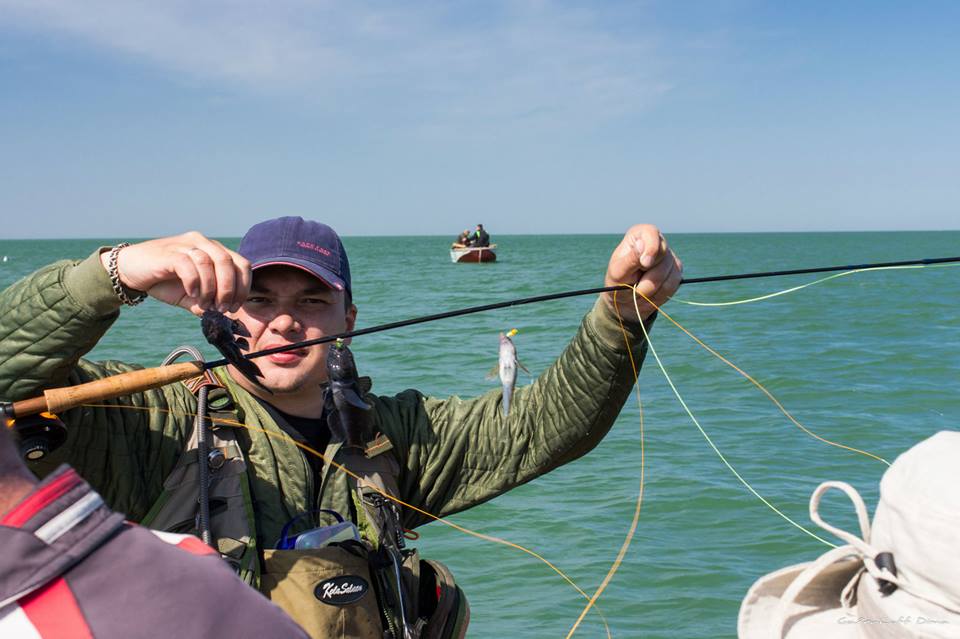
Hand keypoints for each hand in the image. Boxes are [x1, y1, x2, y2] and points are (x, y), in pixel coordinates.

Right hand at [100, 232, 251, 314]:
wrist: (131, 270)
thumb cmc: (163, 281)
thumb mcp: (190, 296)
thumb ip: (206, 303)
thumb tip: (222, 316)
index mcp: (214, 251)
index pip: (241, 264)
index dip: (243, 287)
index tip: (234, 308)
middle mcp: (203, 243)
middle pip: (229, 262)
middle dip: (229, 289)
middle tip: (221, 308)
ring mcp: (186, 244)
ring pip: (210, 262)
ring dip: (211, 288)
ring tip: (204, 304)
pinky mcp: (170, 252)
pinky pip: (188, 264)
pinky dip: (194, 282)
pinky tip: (191, 294)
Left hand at [603, 224, 681, 321]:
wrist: (625, 299)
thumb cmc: (617, 282)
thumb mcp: (618, 272)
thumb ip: (630, 259)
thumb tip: (641, 243)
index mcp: (639, 235)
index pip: (651, 233)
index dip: (651, 248)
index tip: (645, 264)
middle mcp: (657, 242)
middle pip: (663, 255)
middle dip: (649, 276)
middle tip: (634, 284)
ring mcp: (669, 256)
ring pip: (670, 272)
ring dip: (652, 288)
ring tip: (639, 290)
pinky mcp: (676, 271)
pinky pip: (674, 283)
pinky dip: (660, 293)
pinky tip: (650, 293)